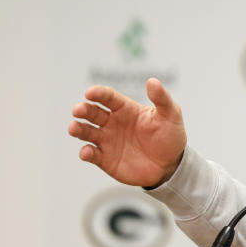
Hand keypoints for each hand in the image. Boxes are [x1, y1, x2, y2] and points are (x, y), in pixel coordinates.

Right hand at [68, 78, 186, 187]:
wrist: (171, 165)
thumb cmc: (170, 136)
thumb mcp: (171, 115)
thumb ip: (162, 98)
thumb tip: (152, 81)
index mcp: (126, 109)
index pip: (108, 97)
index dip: (98, 93)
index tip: (90, 92)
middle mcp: (112, 122)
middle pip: (92, 113)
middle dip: (83, 110)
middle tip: (78, 110)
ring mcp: (107, 140)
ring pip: (86, 132)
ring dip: (78, 129)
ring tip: (74, 128)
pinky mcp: (105, 158)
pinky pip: (91, 154)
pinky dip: (86, 152)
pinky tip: (87, 152)